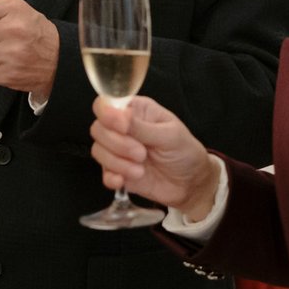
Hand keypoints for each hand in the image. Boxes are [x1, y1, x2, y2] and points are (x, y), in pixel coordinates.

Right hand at [89, 95, 217, 219]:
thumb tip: (116, 114)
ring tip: (141, 170)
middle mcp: (122, 128)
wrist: (191, 184)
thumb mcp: (169, 135)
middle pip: (98, 129)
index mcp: (136, 110)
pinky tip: (125, 180)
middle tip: (142, 154)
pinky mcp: (117, 171)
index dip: (107, 115)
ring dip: (118, 163)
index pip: (106, 104)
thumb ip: (141, 126)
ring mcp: (118, 151)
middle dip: (118, 144)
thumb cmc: (184, 151)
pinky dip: (112, 177)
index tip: (123, 128)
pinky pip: (103, 173)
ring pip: (98, 151)